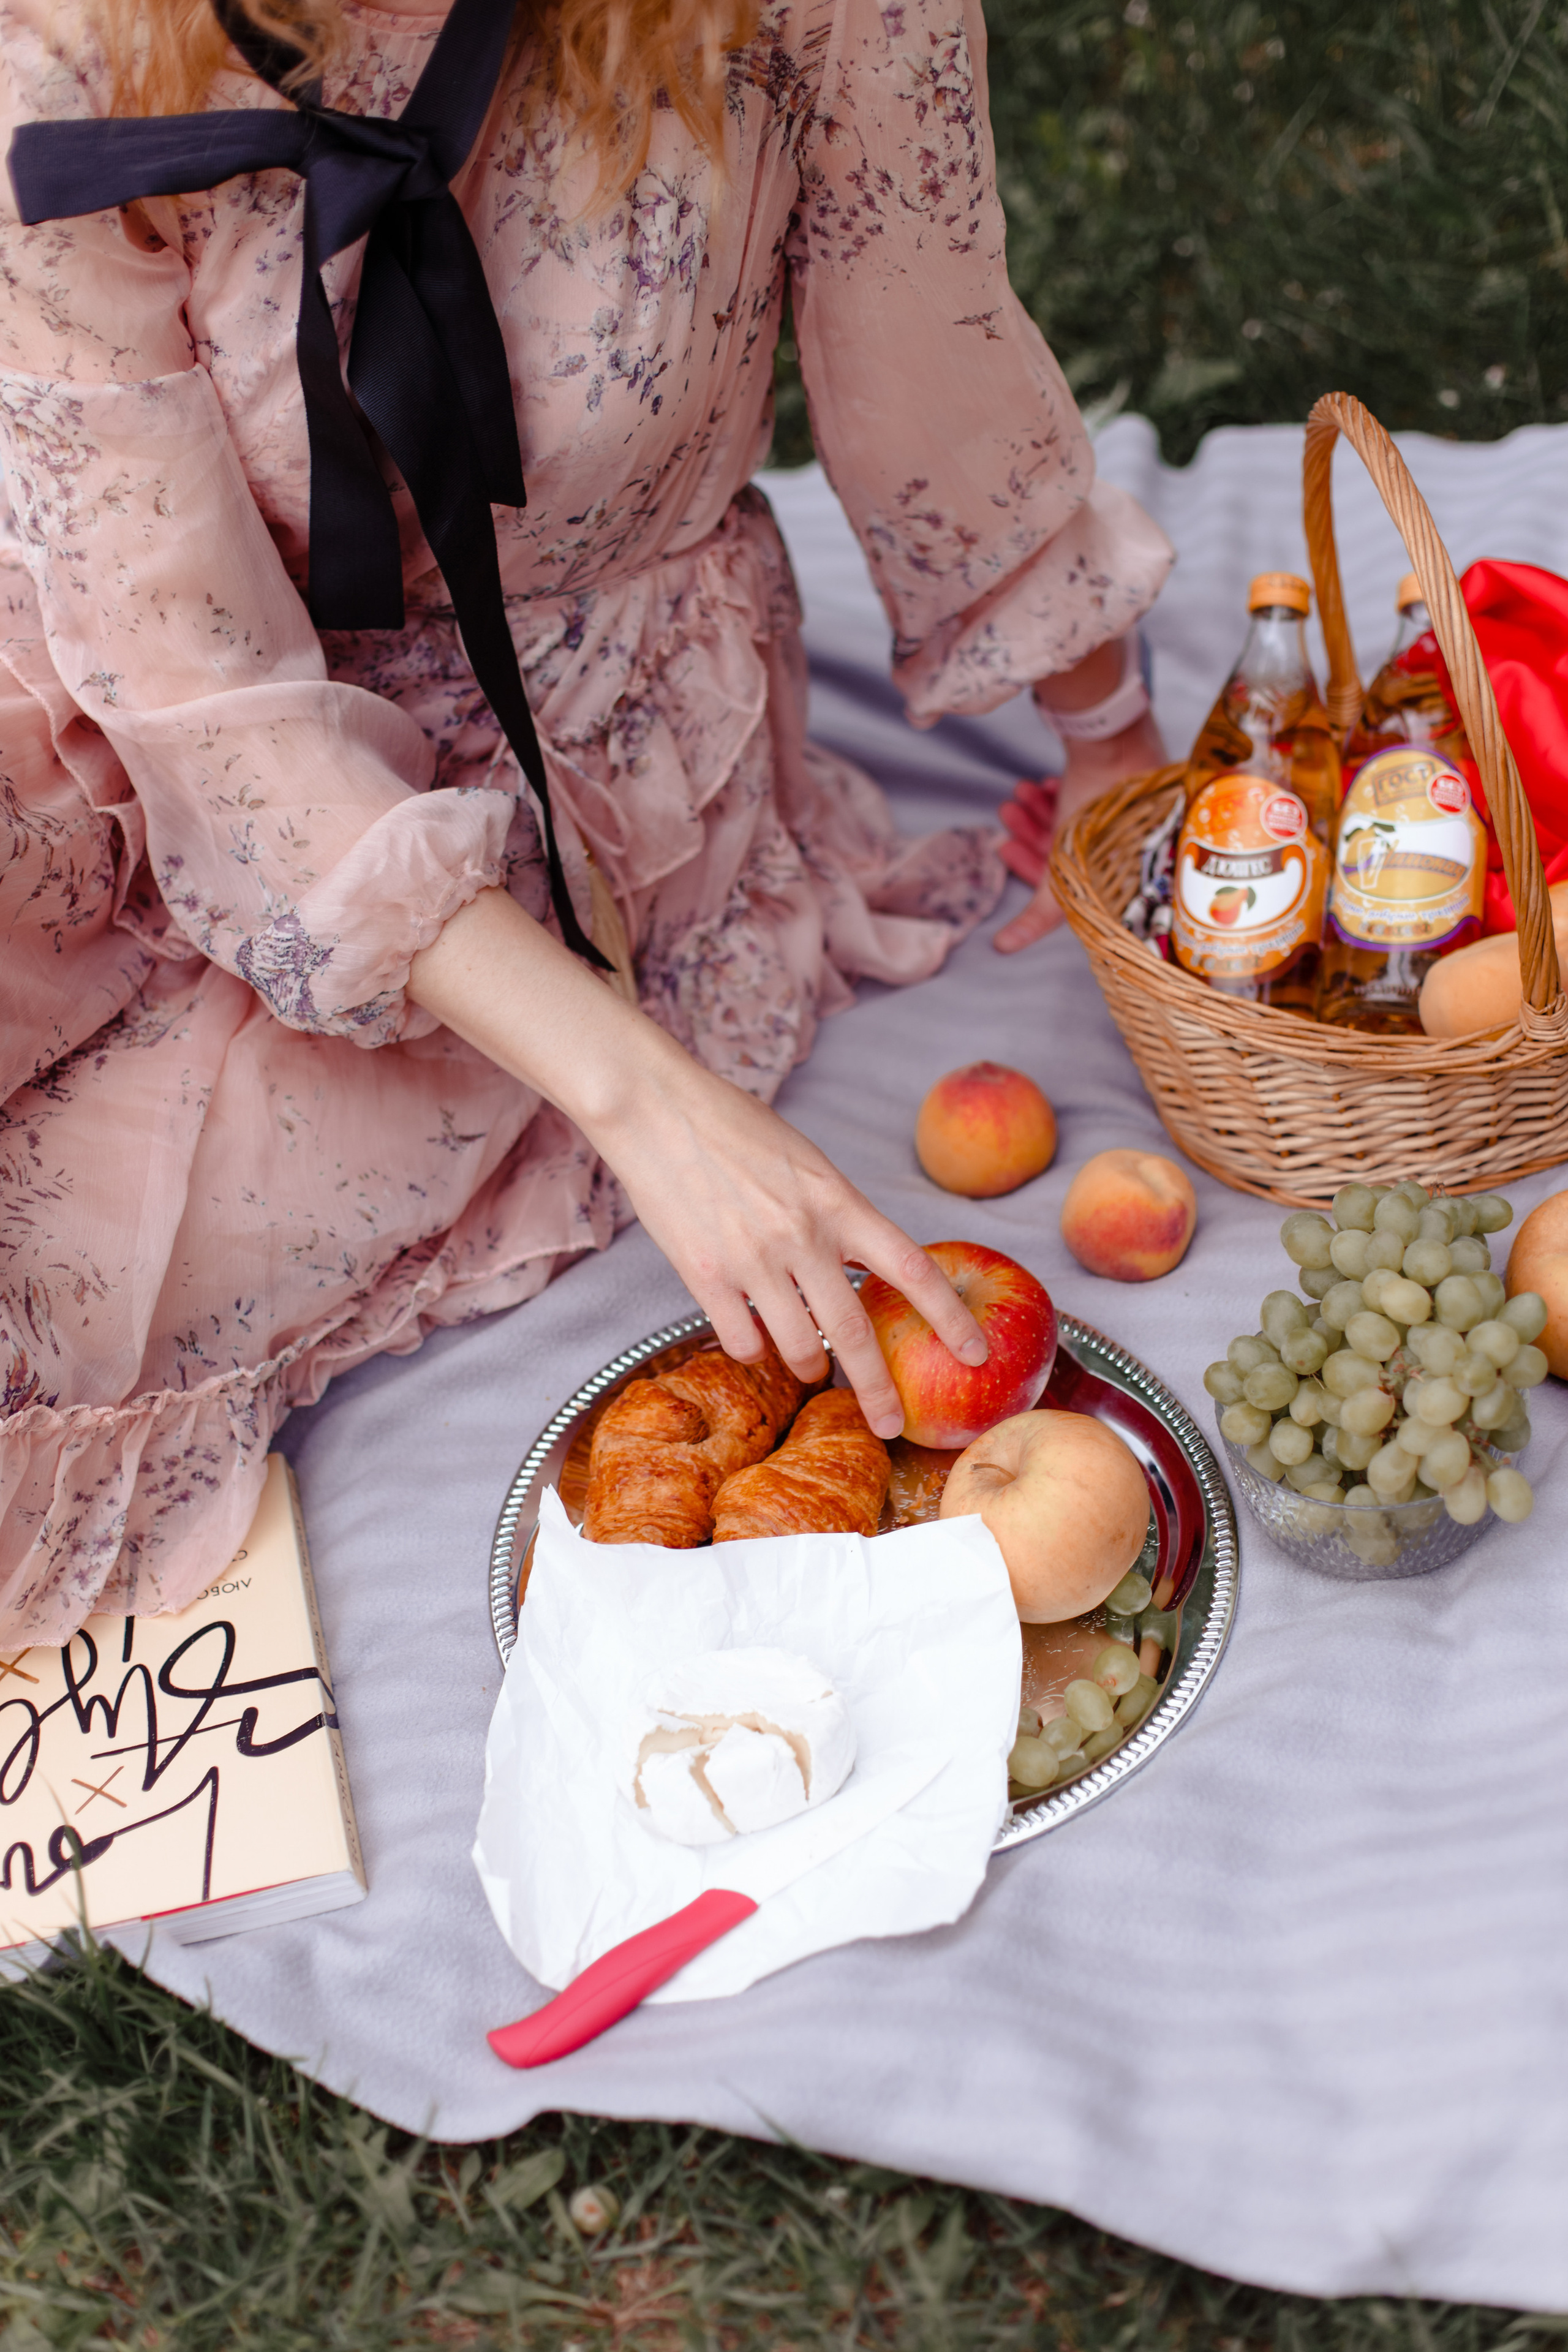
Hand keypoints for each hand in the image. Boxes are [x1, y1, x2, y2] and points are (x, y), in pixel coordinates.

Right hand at [408, 887, 987, 1436]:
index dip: (950, 1317)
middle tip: (889, 1425)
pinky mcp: (705, 1277)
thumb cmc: (733, 1126)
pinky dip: (754, 1352)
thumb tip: (861, 1262)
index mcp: (839, 1202)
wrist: (656, 1110)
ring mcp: (754, 1260)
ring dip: (808, 1367)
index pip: (912, 1269)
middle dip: (877, 1391)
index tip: (975, 1352)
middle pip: (856, 1334)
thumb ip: (837, 1214)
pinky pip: (743, 1343)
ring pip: (798, 1348)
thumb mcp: (807, 1163)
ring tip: (807, 1365)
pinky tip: (754, 1341)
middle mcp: (804, 1236)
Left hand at [994, 709, 1166, 952]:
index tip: (1005, 848)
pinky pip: (1081, 797)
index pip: (1071, 881)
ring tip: (1017, 794)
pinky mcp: (1118, 785)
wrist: (1113, 740)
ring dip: (1037, 812)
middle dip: (1030, 835)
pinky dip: (1055, 794)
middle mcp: (1125, 845)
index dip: (1031, 869)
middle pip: (1067, 851)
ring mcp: (1123, 815)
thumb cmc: (1097, 804)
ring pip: (1070, 822)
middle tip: (1007, 814)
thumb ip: (1038, 912)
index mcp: (1120, 869)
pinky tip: (1039, 784)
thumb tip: (1003, 948)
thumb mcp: (1063, 867)